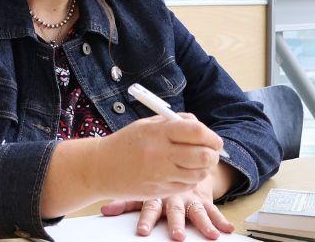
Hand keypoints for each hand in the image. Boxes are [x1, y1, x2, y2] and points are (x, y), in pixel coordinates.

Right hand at [93, 113, 224, 200]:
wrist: (100, 167)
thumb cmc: (125, 143)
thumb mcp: (146, 124)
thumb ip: (174, 123)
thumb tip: (201, 127)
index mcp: (157, 132)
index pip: (197, 132)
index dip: (212, 136)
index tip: (214, 140)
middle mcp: (160, 153)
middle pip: (204, 156)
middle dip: (213, 154)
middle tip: (210, 152)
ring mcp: (160, 174)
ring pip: (199, 174)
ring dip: (203, 168)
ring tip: (195, 162)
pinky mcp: (160, 191)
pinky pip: (187, 186)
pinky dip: (190, 179)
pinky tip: (180, 172)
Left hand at [100, 174, 233, 240]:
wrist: (178, 159)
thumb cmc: (155, 178)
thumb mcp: (140, 188)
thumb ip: (124, 200)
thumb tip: (103, 211)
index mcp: (156, 191)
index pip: (149, 207)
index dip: (146, 219)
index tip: (143, 232)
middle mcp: (173, 194)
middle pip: (175, 210)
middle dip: (176, 223)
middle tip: (178, 236)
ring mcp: (189, 196)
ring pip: (196, 210)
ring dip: (203, 223)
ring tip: (212, 235)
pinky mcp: (203, 199)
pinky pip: (213, 209)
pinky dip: (220, 219)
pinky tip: (227, 228)